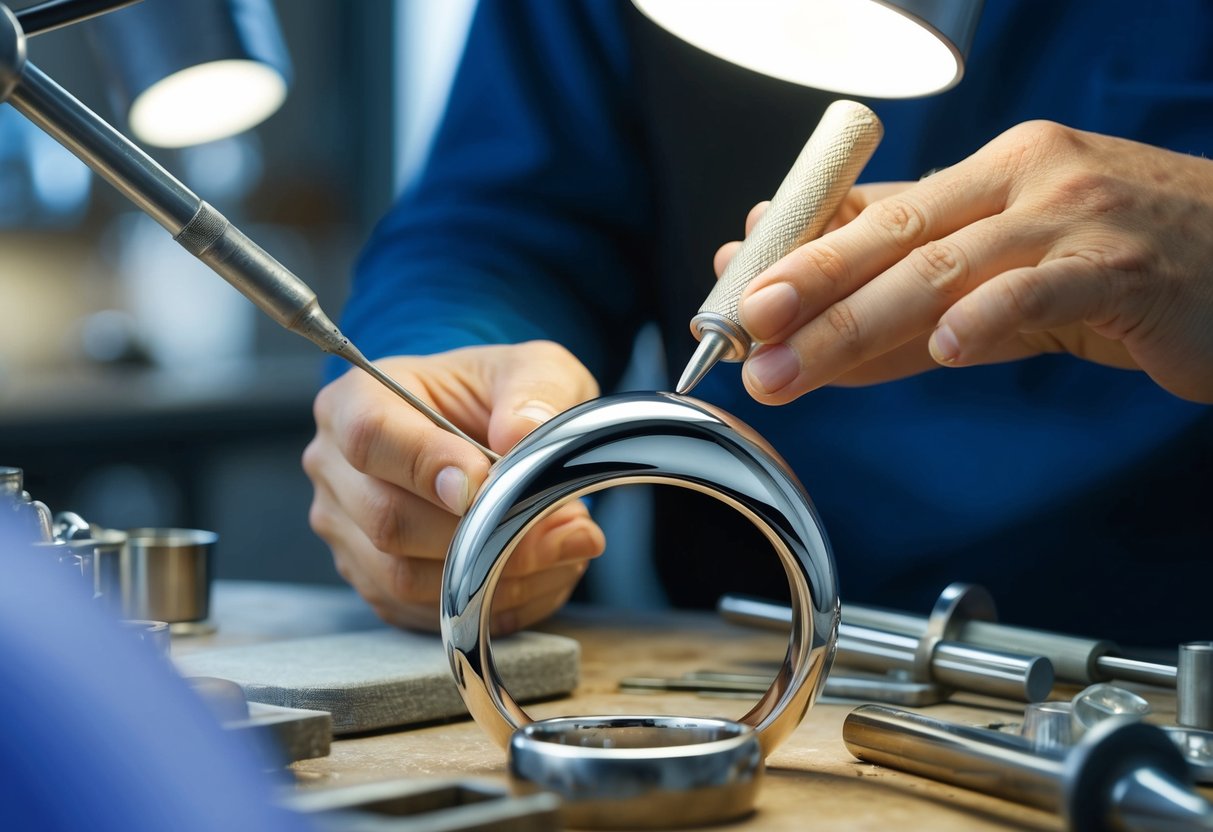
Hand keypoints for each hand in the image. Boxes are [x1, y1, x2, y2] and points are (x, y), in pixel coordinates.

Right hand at [303, 341, 603, 633]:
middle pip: (387, 520)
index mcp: (356, 401)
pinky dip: (493, 602)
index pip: (370, 437)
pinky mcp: (375, 584)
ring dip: (494, 572)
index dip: (426, 465)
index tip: (485, 481)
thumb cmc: (499, 396)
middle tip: (557, 519)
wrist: (491, 433)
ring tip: (562, 545)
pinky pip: (425, 612)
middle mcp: (336, 471)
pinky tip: (542, 572)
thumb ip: (534, 391)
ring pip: (405, 577)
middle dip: (480, 531)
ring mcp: (348, 534)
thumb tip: (522, 434)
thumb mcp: (533, 369)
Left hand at [724, 121, 1212, 403]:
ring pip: (947, 264)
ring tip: (796, 363)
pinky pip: (1044, 288)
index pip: (875, 212)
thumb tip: (816, 323)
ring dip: (860, 320)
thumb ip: (919, 288)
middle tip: (746, 333)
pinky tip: (945, 347)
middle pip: (895, 233)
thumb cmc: (1119, 263)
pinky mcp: (1127, 267)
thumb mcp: (1010, 260)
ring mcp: (1077, 216)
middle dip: (808, 287)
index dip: (801, 256)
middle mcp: (1026, 176)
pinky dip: (989, 315)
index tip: (738, 297)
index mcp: (991, 169)